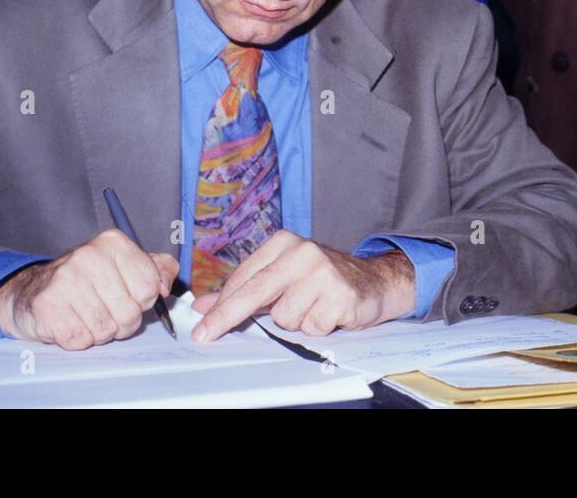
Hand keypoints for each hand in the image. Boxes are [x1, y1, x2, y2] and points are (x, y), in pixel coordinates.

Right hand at [0, 228, 178, 348]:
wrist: (34, 289)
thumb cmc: (88, 281)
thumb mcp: (127, 266)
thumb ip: (158, 270)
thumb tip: (165, 287)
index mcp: (113, 243)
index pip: (150, 287)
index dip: (142, 301)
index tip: (127, 295)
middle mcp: (89, 256)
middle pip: (130, 312)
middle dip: (122, 321)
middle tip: (105, 310)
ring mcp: (65, 280)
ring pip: (106, 329)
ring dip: (100, 332)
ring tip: (87, 316)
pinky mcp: (47, 305)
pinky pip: (81, 339)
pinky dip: (79, 339)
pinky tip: (70, 322)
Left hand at [189, 230, 414, 341]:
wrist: (374, 281)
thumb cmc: (323, 280)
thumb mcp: (283, 278)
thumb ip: (246, 290)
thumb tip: (205, 305)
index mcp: (284, 243)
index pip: (244, 277)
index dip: (221, 305)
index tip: (202, 324)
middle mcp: (302, 252)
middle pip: (255, 291)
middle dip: (228, 316)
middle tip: (205, 334)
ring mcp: (323, 272)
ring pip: (285, 317)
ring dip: (296, 321)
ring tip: (313, 307)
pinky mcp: (341, 294)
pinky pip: (311, 327)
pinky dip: (317, 327)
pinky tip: (329, 313)